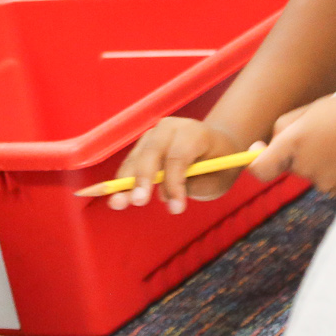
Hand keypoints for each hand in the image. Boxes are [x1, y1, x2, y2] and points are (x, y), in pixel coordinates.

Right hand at [107, 116, 248, 212]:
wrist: (216, 146)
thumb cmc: (218, 165)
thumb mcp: (217, 179)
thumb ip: (195, 186)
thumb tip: (165, 196)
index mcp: (196, 132)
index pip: (179, 155)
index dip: (175, 182)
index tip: (175, 208)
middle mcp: (171, 127)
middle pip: (152, 151)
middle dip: (144, 177)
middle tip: (139, 201)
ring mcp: (154, 134)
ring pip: (138, 156)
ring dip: (128, 181)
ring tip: (119, 203)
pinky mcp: (144, 144)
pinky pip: (131, 162)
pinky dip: (124, 179)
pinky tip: (117, 196)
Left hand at [249, 89, 335, 194]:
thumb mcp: (315, 109)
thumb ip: (285, 128)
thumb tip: (264, 147)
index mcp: (296, 143)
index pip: (261, 169)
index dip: (257, 161)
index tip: (260, 149)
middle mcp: (310, 168)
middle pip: (294, 165)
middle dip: (302, 150)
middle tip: (328, 129)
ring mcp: (329, 184)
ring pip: (316, 172)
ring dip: (325, 159)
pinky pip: (334, 180)